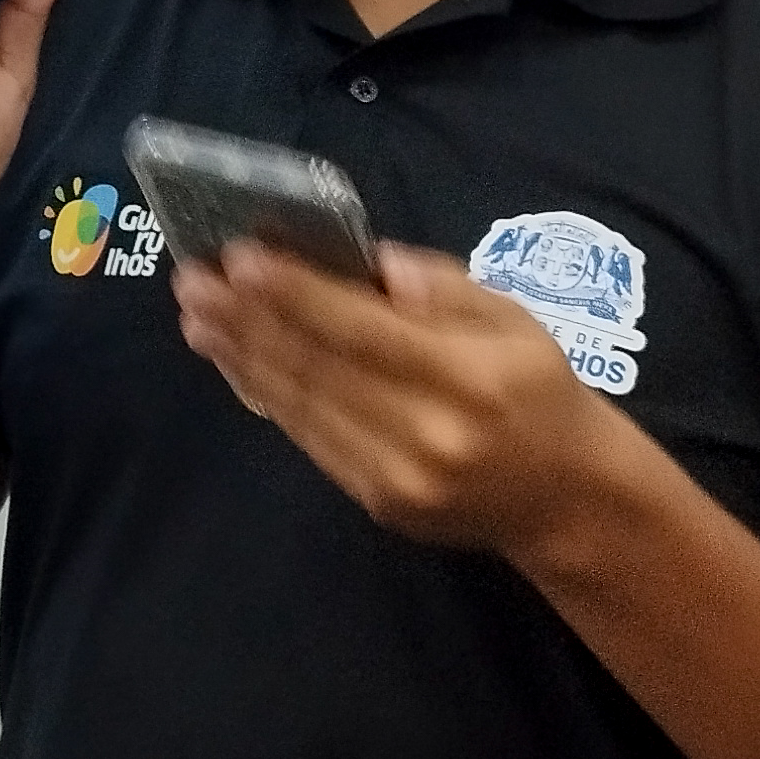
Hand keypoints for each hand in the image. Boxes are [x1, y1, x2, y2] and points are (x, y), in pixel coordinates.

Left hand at [169, 238, 627, 557]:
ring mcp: (397, 476)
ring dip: (241, 357)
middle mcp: (427, 433)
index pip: (362, 330)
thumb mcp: (517, 320)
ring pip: (302, 405)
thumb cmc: (538, 390)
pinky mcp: (376, 501)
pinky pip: (309, 439)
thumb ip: (447, 288)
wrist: (567, 498)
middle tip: (192, 278)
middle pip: (318, 367)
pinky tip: (235, 360)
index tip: (239, 257)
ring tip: (197, 315)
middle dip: (247, 320)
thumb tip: (375, 262)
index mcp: (468, 378)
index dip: (295, 293)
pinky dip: (266, 395)